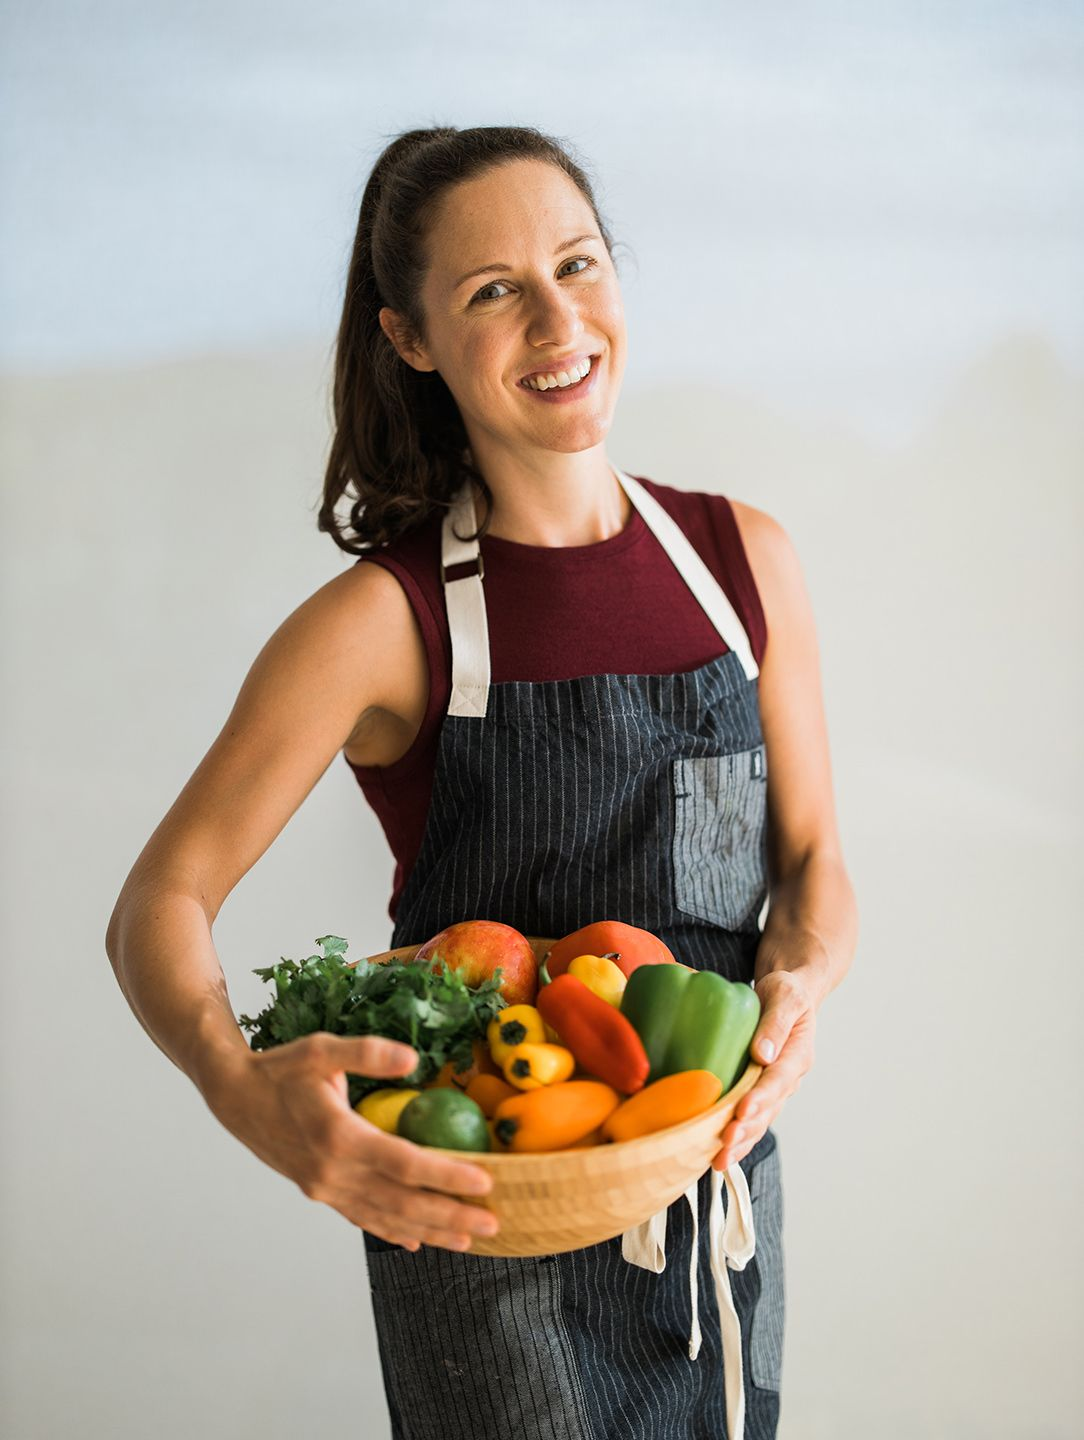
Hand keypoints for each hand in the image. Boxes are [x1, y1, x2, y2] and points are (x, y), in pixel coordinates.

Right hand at [202, 1033, 499, 1252]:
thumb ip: (367, 1053)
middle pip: (403, 1201)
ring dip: (427, 1232)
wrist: (235, 1098)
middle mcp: (334, 1172)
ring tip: (466, 1242)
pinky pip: (361, 1217)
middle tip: (492, 1224)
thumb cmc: (281, 1070)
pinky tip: (413, 1242)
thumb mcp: (322, 1049)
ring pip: (385, 1218)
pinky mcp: (319, 1191)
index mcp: (340, 1136)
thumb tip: (411, 1058)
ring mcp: (325, 1187)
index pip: (405, 1164)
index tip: (484, 1182)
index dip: (447, 1176)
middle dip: (450, 1216)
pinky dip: (390, 1231)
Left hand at [710, 971, 816, 1170]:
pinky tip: (715, 1153)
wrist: (790, 993)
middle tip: (724, 1146)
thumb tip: (763, 1053)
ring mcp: (774, 1088)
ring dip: (740, 1142)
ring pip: (759, 1121)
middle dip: (746, 1130)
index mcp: (798, 1055)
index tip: (742, 1111)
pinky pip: (749, 1118)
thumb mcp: (785, 995)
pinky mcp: (759, 1090)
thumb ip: (776, 1022)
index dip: (761, 1098)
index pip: (778, 1080)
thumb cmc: (786, 991)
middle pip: (768, 1109)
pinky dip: (735, 1136)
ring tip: (719, 1160)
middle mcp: (787, 1078)